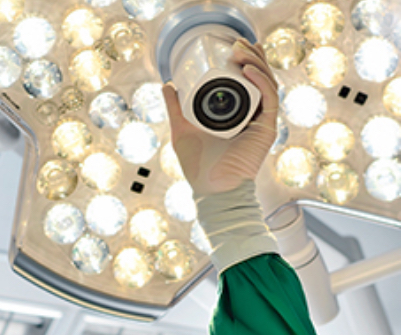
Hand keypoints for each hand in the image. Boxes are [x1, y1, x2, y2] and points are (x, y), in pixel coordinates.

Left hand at [161, 39, 279, 196]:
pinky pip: (269, 99)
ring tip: (241, 51)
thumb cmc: (198, 166)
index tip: (233, 47)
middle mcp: (253, 116)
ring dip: (256, 64)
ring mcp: (262, 122)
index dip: (245, 62)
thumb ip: (175, 108)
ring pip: (267, 84)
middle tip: (238, 43)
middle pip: (260, 79)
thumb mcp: (182, 129)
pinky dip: (260, 82)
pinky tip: (248, 70)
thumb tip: (168, 85)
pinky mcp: (266, 129)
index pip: (247, 82)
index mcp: (238, 115)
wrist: (211, 189)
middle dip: (252, 57)